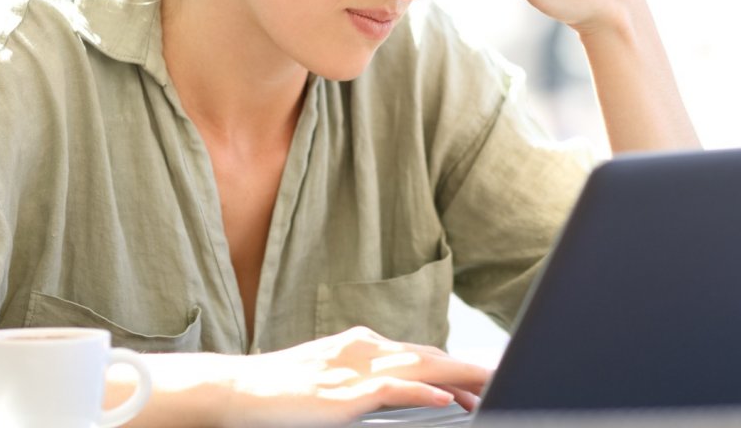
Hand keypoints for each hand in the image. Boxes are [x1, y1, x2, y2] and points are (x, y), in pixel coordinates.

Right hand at [225, 326, 490, 426]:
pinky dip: (419, 391)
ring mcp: (354, 369)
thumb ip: (367, 378)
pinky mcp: (343, 393)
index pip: (419, 353)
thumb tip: (399, 388)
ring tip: (488, 382)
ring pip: (417, 367)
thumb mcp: (333, 375)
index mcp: (363, 345)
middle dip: (466, 367)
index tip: (482, 375)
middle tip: (500, 375)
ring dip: (457, 375)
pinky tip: (443, 397)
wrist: (243, 388)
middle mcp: (364, 349)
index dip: (454, 364)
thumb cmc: (285, 386)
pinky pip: (389, 390)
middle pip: (427, 355)